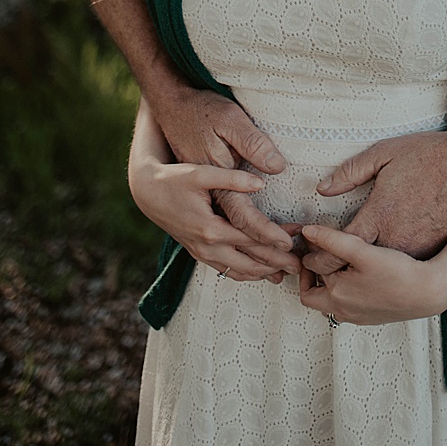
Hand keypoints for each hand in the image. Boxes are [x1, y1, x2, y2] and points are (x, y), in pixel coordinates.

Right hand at [145, 87, 297, 278]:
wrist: (146, 191)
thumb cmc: (173, 178)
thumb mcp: (200, 172)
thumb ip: (230, 178)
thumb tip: (260, 182)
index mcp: (211, 228)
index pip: (253, 240)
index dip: (277, 242)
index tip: (298, 240)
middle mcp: (207, 246)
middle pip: (250, 262)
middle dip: (277, 264)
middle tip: (300, 265)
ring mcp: (201, 252)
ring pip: (239, 271)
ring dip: (262, 272)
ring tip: (285, 272)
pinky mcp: (197, 252)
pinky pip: (226, 270)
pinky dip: (245, 273)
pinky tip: (258, 272)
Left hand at [294, 223, 446, 325]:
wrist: (431, 291)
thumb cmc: (398, 273)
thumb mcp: (360, 250)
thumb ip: (331, 240)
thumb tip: (307, 232)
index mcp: (337, 299)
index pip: (305, 288)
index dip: (305, 268)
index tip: (311, 251)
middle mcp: (346, 313)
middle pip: (317, 298)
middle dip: (315, 277)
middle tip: (321, 256)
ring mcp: (361, 317)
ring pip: (334, 302)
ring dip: (331, 283)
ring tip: (339, 262)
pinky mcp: (375, 315)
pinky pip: (352, 304)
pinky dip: (347, 290)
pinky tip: (359, 272)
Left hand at [303, 130, 446, 276]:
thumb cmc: (429, 155)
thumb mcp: (383, 153)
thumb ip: (349, 172)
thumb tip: (323, 189)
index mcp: (379, 216)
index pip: (338, 248)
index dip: (319, 253)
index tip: (309, 249)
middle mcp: (396, 239)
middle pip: (355, 268)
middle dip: (333, 268)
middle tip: (317, 261)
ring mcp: (416, 249)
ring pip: (379, 273)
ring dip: (357, 273)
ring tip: (340, 264)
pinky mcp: (432, 251)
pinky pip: (402, 268)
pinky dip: (384, 270)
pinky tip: (373, 263)